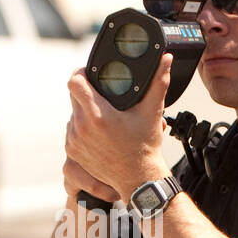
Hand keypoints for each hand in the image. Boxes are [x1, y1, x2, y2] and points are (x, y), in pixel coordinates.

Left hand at [66, 53, 172, 201]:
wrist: (138, 179)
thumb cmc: (145, 147)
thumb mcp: (152, 112)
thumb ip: (159, 82)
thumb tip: (166, 58)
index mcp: (98, 115)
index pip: (75, 82)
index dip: (81, 73)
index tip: (90, 73)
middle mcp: (82, 127)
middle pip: (73, 95)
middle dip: (86, 90)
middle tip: (102, 93)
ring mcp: (75, 140)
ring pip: (73, 112)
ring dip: (83, 109)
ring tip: (103, 113)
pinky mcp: (73, 151)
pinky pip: (72, 129)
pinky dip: (82, 126)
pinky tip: (98, 129)